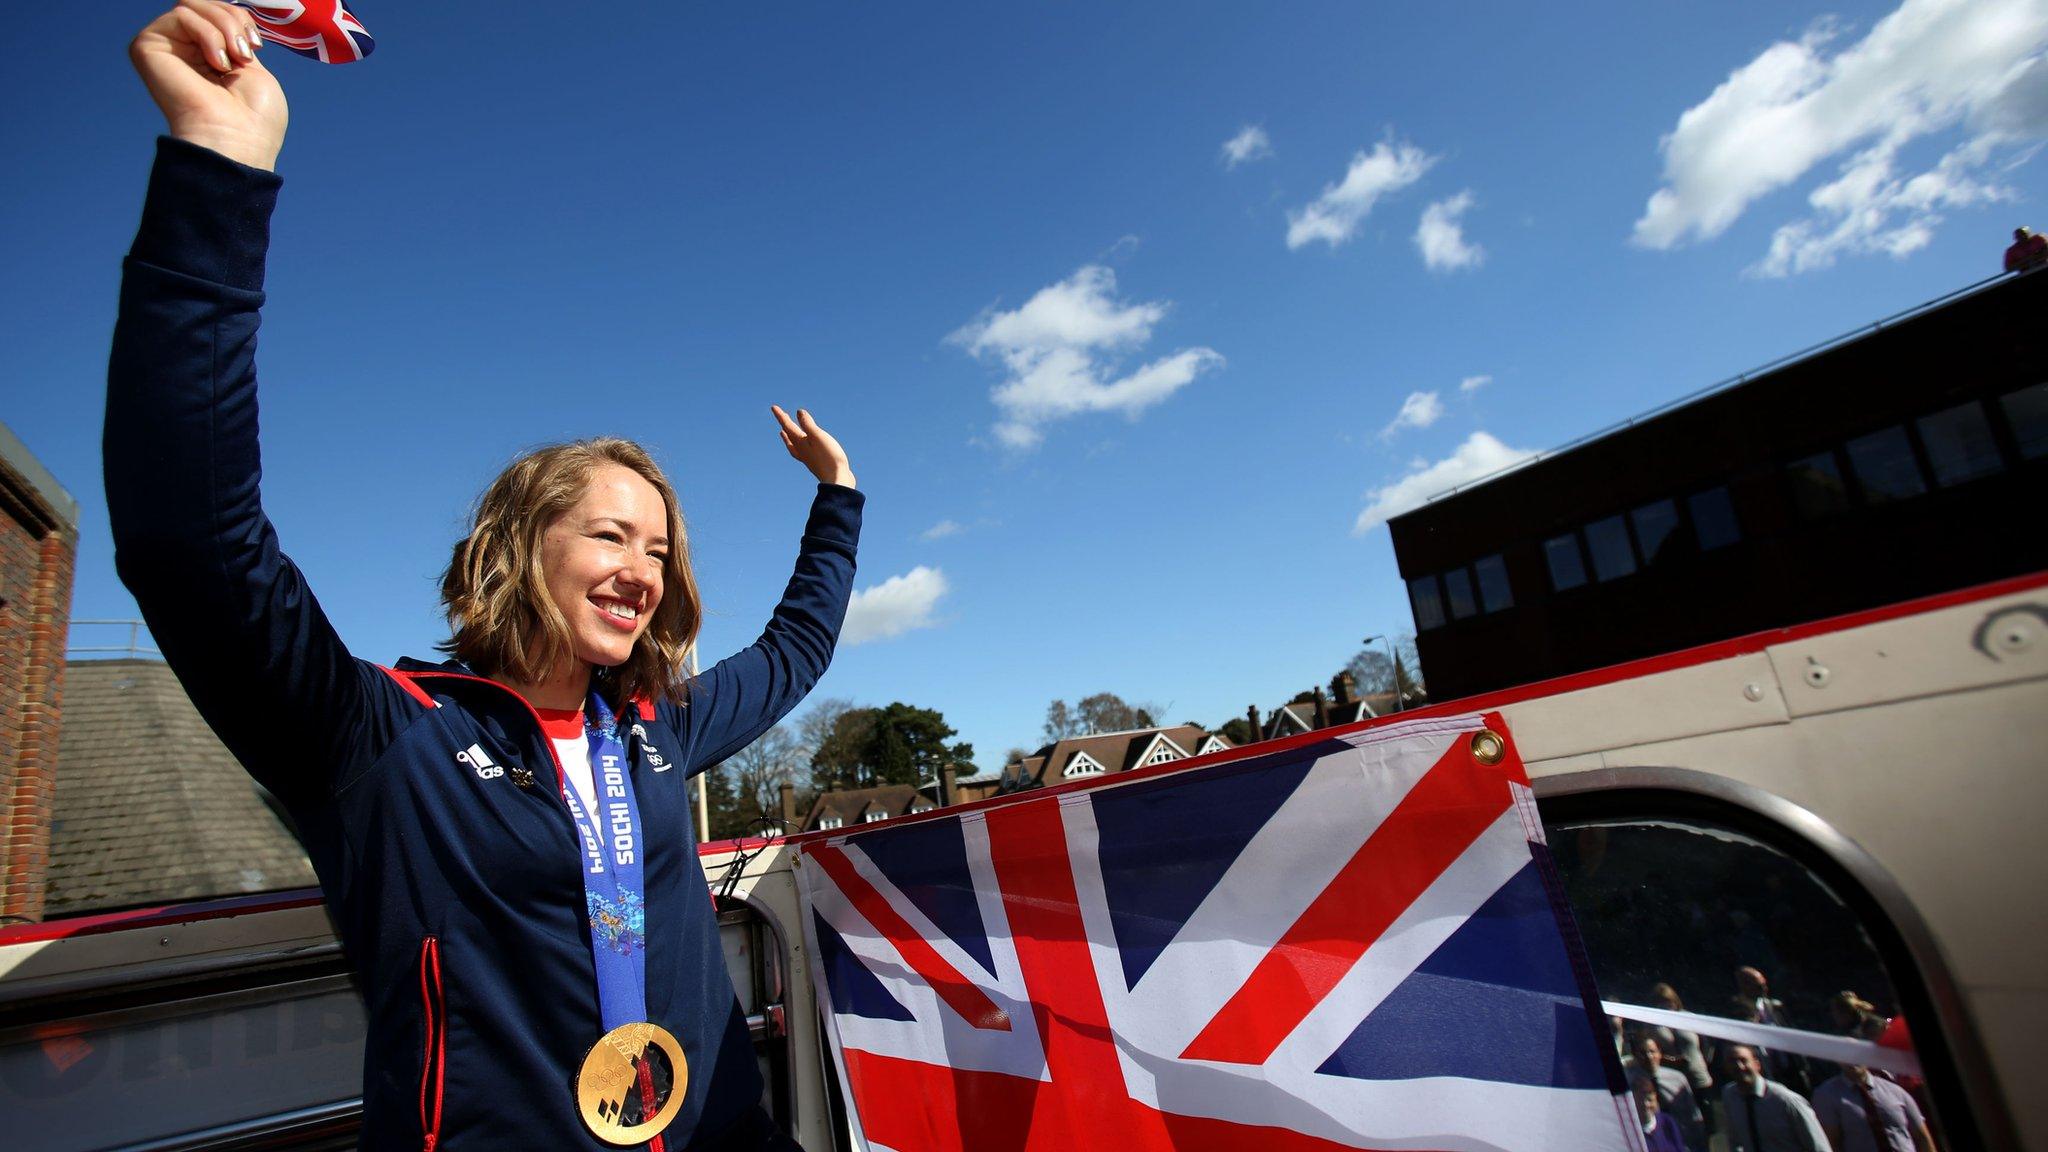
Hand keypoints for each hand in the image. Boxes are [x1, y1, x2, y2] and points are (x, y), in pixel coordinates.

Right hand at [130, 1, 286, 170]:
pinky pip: (182, 15)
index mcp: (206, 56)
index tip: (256, 46)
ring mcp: (165, 48)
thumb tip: (224, 11)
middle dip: (233, 20)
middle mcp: (182, 50)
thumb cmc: (253, 118)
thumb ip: (231, 34)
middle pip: (204, 4)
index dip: (240, 18)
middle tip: (246, 53)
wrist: (235, 141)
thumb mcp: (251, 66)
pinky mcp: (147, 47)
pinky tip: (217, 63)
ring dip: (224, 28)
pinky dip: (208, 34)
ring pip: (192, 5)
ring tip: (234, 60)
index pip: (217, 11)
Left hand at [771, 406, 854, 488]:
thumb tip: (798, 413)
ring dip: (788, 438)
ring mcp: (808, 458)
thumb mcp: (818, 436)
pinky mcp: (815, 464)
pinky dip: (798, 447)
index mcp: (800, 442)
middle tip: (781, 416)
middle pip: (789, 435)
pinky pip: (801, 453)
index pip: (788, 426)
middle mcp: (801, 451)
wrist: (837, 480)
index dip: (781, 416)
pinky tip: (804, 449)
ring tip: (783, 433)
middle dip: (785, 425)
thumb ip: (808, 424)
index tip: (773, 407)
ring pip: (793, 446)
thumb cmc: (828, 456)